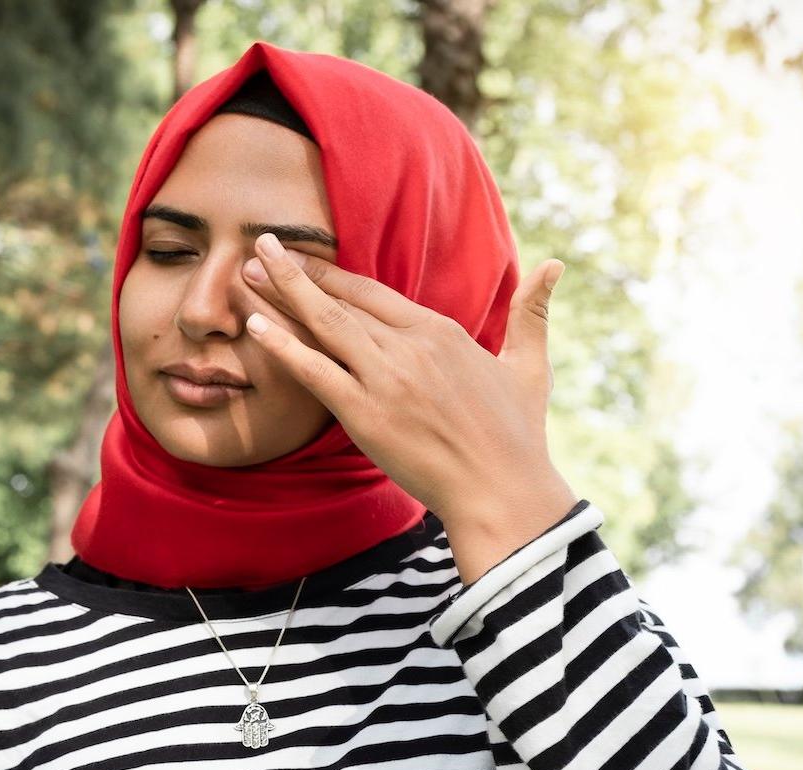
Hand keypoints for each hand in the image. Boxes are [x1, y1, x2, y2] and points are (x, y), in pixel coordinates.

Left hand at [241, 232, 577, 532]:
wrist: (503, 491)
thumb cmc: (519, 434)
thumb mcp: (530, 365)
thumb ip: (533, 313)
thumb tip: (556, 265)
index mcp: (440, 333)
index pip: (374, 293)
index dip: (334, 275)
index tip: (304, 259)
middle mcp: (409, 347)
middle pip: (341, 303)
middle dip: (295, 274)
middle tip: (257, 246)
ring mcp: (386, 380)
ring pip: (323, 328)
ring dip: (281, 297)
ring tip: (246, 271)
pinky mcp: (368, 415)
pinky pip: (317, 373)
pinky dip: (284, 349)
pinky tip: (256, 327)